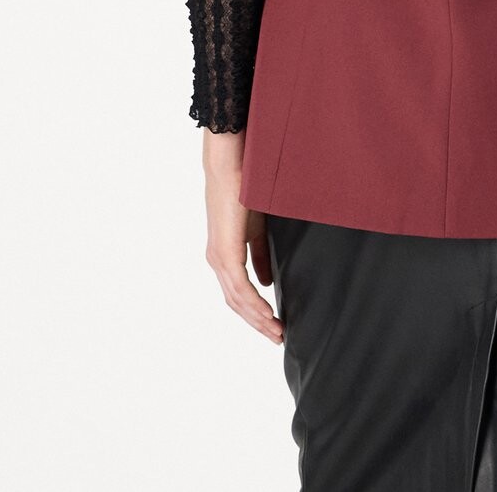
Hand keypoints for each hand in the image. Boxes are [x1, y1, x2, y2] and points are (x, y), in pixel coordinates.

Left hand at [202, 129, 283, 344]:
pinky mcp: (225, 252)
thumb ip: (260, 253)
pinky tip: (269, 315)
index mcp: (224, 252)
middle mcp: (217, 259)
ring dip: (258, 319)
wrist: (230, 161)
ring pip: (237, 300)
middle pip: (236, 303)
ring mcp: (219, 257)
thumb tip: (267, 280)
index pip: (238, 292)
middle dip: (258, 322)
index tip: (274, 324)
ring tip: (277, 332)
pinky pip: (240, 288)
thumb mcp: (257, 226)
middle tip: (279, 336)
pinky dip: (255, 305)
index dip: (256, 310)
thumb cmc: (245, 186)